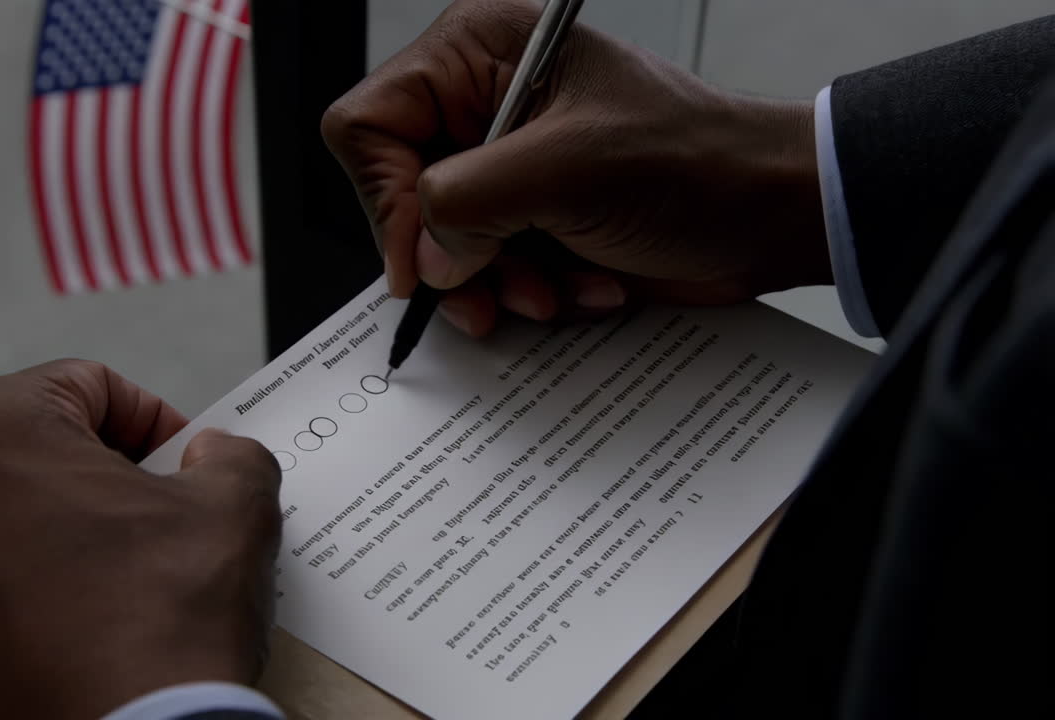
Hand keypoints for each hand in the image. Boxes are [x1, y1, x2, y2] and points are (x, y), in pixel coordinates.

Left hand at [0, 360, 280, 719]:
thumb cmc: (154, 633)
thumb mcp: (234, 509)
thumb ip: (231, 455)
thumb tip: (218, 457)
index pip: (86, 388)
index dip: (151, 423)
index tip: (177, 466)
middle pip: (27, 456)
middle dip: (93, 483)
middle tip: (149, 528)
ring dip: (45, 544)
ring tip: (107, 590)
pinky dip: (4, 609)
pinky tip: (63, 637)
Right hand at [323, 0, 828, 335]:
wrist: (767, 215)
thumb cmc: (695, 163)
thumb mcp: (569, 169)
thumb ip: (466, 202)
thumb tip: (420, 254)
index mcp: (480, 53)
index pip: (371, 124)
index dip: (386, 198)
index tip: (425, 259)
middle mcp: (480, 104)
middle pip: (399, 192)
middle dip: (452, 256)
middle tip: (490, 291)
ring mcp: (504, 163)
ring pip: (439, 243)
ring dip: (494, 284)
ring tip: (550, 291)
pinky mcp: (527, 213)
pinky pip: (485, 268)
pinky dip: (528, 291)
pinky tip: (581, 287)